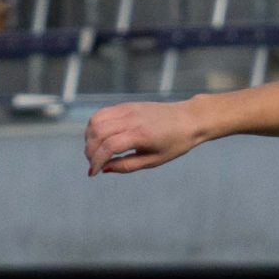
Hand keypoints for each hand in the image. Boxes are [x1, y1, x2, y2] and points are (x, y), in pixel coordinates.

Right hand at [84, 97, 208, 174]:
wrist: (189, 119)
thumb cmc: (175, 143)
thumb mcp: (154, 160)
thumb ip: (128, 165)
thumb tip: (105, 169)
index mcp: (141, 135)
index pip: (108, 147)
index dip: (96, 161)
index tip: (93, 173)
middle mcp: (131, 119)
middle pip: (97, 133)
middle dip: (90, 151)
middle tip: (94, 164)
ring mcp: (127, 109)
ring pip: (95, 121)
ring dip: (89, 138)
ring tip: (96, 151)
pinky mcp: (125, 105)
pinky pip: (101, 113)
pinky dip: (94, 126)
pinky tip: (100, 138)